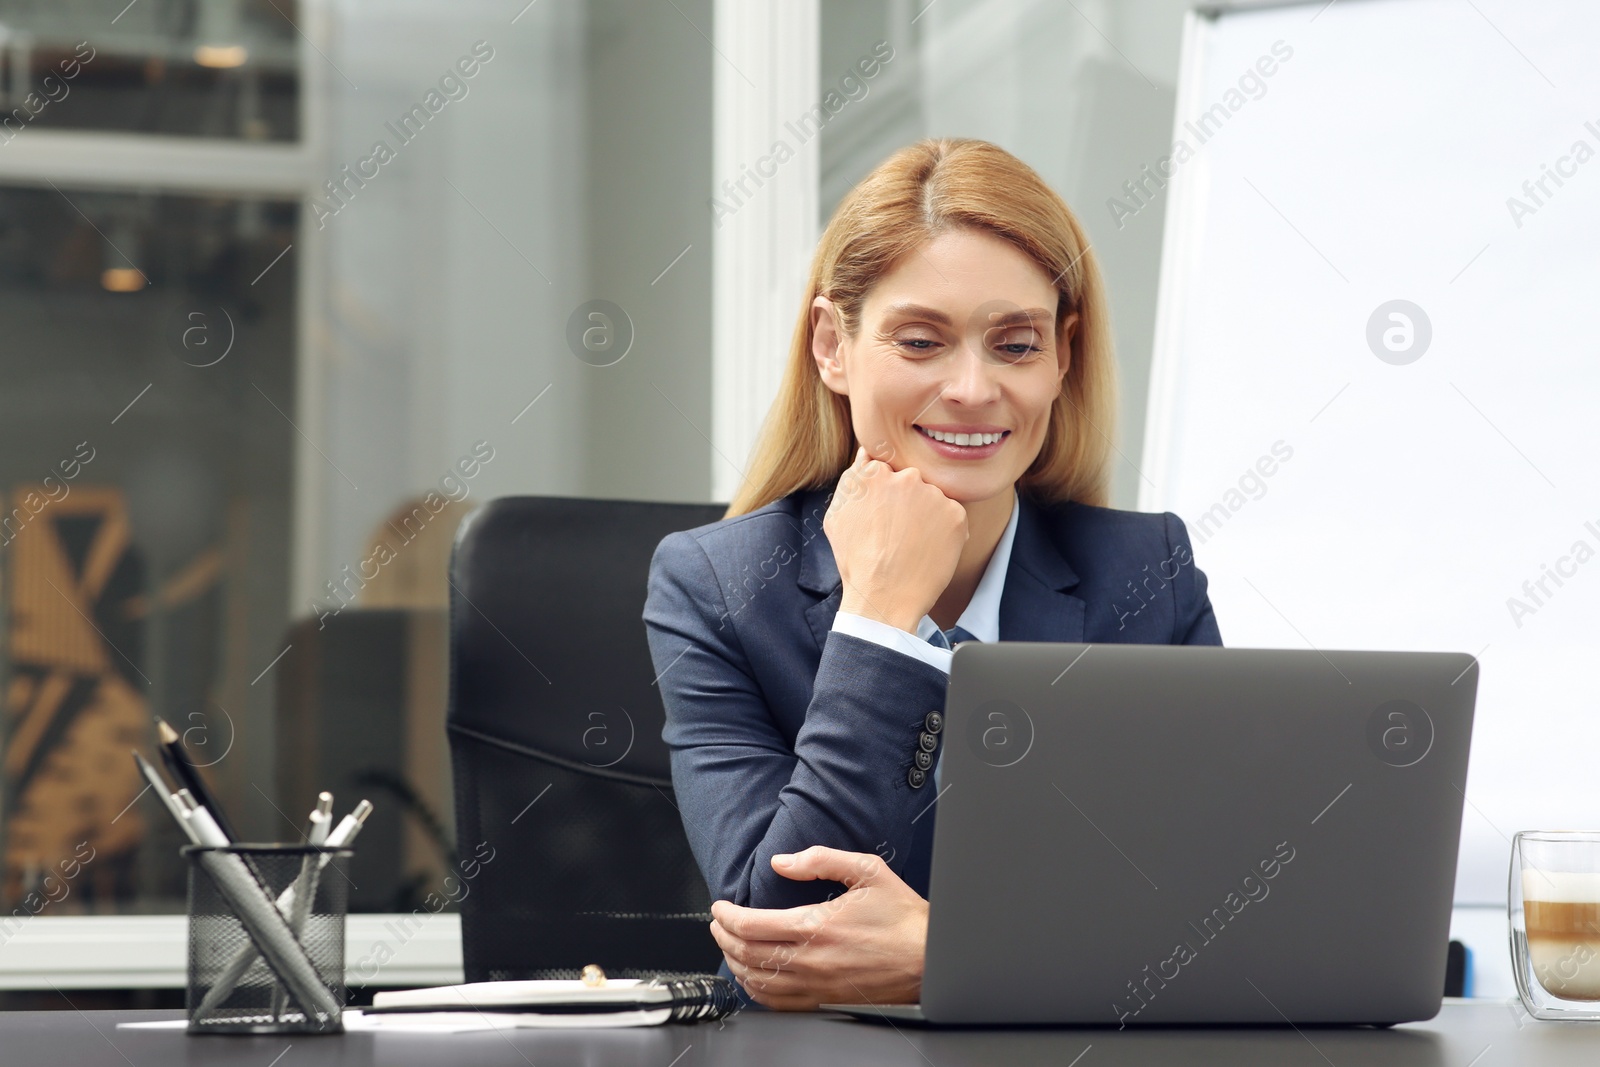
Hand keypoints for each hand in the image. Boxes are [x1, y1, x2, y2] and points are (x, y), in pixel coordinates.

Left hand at [709, 846, 929, 1010]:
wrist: (928, 958)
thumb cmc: (902, 918)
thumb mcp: (867, 872)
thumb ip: (821, 860)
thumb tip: (783, 862)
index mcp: (816, 926)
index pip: (752, 925)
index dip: (727, 915)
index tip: (720, 907)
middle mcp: (811, 960)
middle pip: (746, 953)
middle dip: (723, 936)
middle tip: (718, 923)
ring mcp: (815, 985)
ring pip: (757, 981)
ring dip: (734, 962)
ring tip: (728, 945)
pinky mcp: (823, 1001)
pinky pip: (777, 1003)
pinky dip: (755, 990)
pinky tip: (752, 977)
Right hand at [825, 446, 966, 631]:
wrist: (884, 597)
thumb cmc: (856, 561)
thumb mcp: (837, 516)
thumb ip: (852, 480)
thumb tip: (865, 454)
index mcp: (874, 473)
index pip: (887, 469)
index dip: (887, 493)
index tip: (886, 514)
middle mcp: (906, 477)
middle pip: (912, 481)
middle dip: (908, 501)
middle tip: (899, 532)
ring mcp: (933, 495)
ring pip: (933, 498)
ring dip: (927, 514)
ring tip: (913, 544)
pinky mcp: (956, 514)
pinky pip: (953, 516)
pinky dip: (945, 531)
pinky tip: (928, 550)